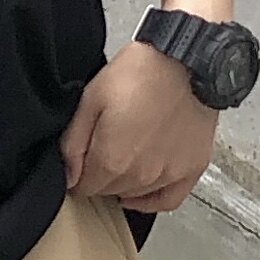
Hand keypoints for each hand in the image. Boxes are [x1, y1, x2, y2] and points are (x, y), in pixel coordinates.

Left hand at [60, 39, 217, 213]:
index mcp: (111, 160)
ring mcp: (167, 175)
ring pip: (134, 194)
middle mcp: (140, 176)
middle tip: (103, 150)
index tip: (81, 160)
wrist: (187, 59)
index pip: (84, 188)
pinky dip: (151, 200)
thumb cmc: (140, 73)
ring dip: (124, 182)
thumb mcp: (92, 99)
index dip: (78, 175)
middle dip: (100, 176)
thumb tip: (68, 176)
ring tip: (125, 156)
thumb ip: (74, 143)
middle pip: (108, 192)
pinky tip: (141, 191)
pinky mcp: (191, 169)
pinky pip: (168, 200)